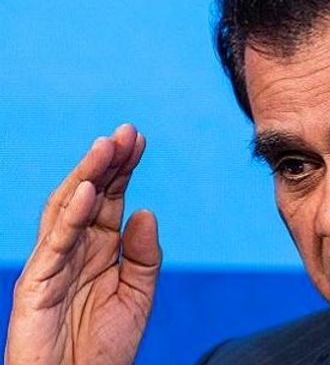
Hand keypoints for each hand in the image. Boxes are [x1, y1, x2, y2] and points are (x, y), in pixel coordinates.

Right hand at [4, 124, 160, 364]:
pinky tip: (87, 189)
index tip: (140, 139)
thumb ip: (144, 255)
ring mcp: (54, 263)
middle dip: (107, 162)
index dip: (124, 169)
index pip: (110, 198)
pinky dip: (70, 215)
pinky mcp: (36, 285)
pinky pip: (55, 244)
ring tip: (107, 146)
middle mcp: (76, 249)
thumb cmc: (105, 346)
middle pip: (90, 195)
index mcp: (100, 248)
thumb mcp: (137, 295)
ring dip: (87, 176)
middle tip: (126, 132)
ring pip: (68, 209)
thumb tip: (147, 211)